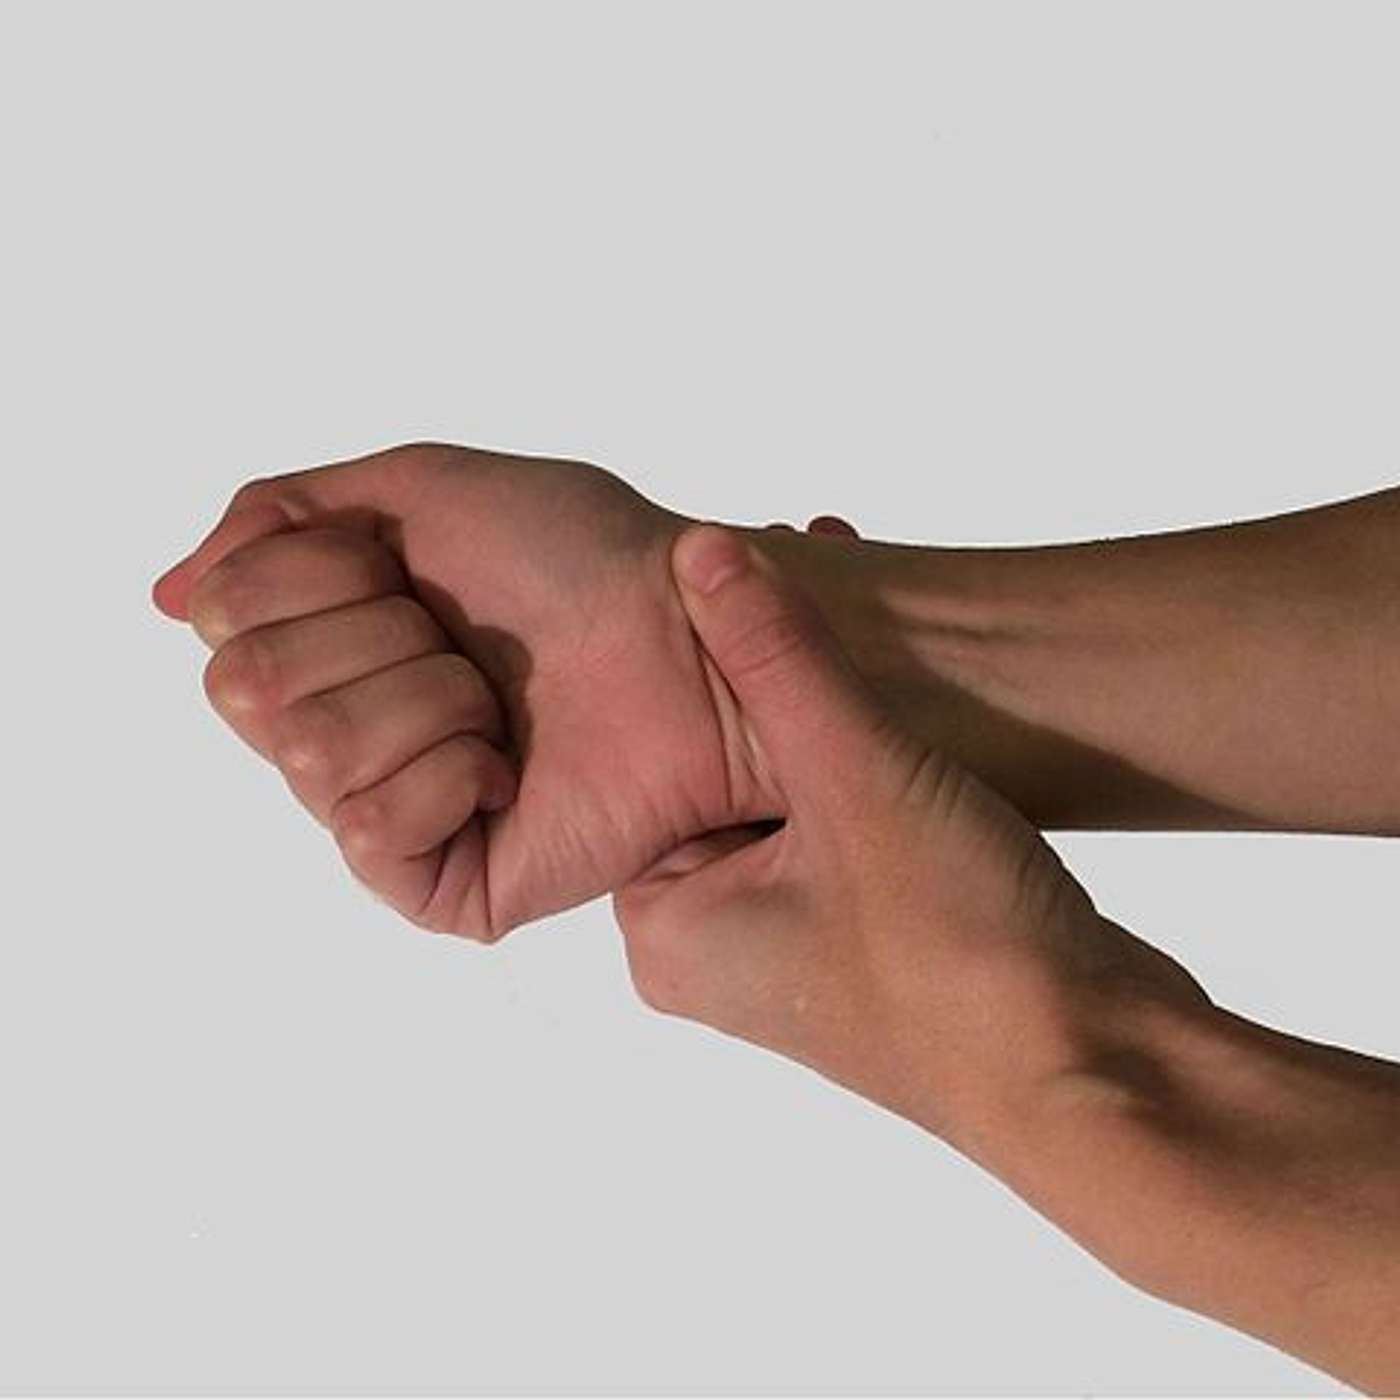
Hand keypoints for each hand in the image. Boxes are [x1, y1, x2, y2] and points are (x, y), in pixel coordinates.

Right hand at [154, 441, 858, 937]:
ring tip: (499, 700)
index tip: (413, 565)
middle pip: (247, 687)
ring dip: (426, 695)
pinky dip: (447, 770)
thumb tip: (165, 596)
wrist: (691, 633)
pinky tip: (508, 765)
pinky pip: (370, 828)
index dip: (320, 570)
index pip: (224, 615)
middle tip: (461, 636)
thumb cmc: (580, 555)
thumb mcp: (418, 487)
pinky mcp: (438, 884)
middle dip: (372, 632)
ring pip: (309, 751)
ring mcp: (388, 811)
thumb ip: (276, 517)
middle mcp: (342, 729)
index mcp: (329, 640)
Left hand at [612, 525, 1208, 1149]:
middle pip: (721, 767)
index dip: (696, 653)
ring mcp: (797, 946)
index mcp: (667, 929)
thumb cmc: (958, 955)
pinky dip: (869, 753)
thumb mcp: (853, 776)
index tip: (737, 559)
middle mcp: (718, 946)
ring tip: (849, 578)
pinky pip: (845, 818)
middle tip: (806, 550)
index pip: (652, 762)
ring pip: (791, 785)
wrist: (1099, 1074)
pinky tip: (908, 672)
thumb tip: (699, 551)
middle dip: (770, 665)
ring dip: (827, 699)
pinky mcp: (871, 939)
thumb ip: (775, 658)